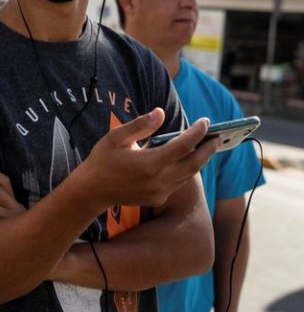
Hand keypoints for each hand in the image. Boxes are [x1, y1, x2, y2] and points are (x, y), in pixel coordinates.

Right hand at [77, 108, 220, 208]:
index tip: (206, 121)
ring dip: (201, 159)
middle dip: (208, 148)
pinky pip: (179, 182)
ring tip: (208, 146)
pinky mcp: (157, 198)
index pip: (183, 146)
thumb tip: (160, 113)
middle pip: (194, 163)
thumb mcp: (116, 137)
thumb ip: (140, 125)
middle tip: (218, 136)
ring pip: (189, 174)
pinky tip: (188, 159)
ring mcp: (159, 191)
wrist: (92, 190)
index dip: (197, 132)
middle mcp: (158, 180)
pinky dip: (187, 170)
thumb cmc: (102, 159)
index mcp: (148, 163)